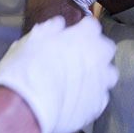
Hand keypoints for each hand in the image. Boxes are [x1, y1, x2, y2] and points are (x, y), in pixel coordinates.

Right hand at [0, 15, 117, 132]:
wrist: (25, 107)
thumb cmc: (25, 70)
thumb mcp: (31, 40)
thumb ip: (50, 29)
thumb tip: (57, 25)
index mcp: (84, 37)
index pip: (92, 25)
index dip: (81, 28)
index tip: (73, 32)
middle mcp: (98, 58)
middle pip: (105, 48)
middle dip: (94, 49)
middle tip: (75, 54)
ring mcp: (99, 84)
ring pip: (108, 74)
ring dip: (98, 72)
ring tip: (78, 77)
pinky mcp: (96, 107)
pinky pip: (100, 97)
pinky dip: (91, 95)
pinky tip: (76, 96)